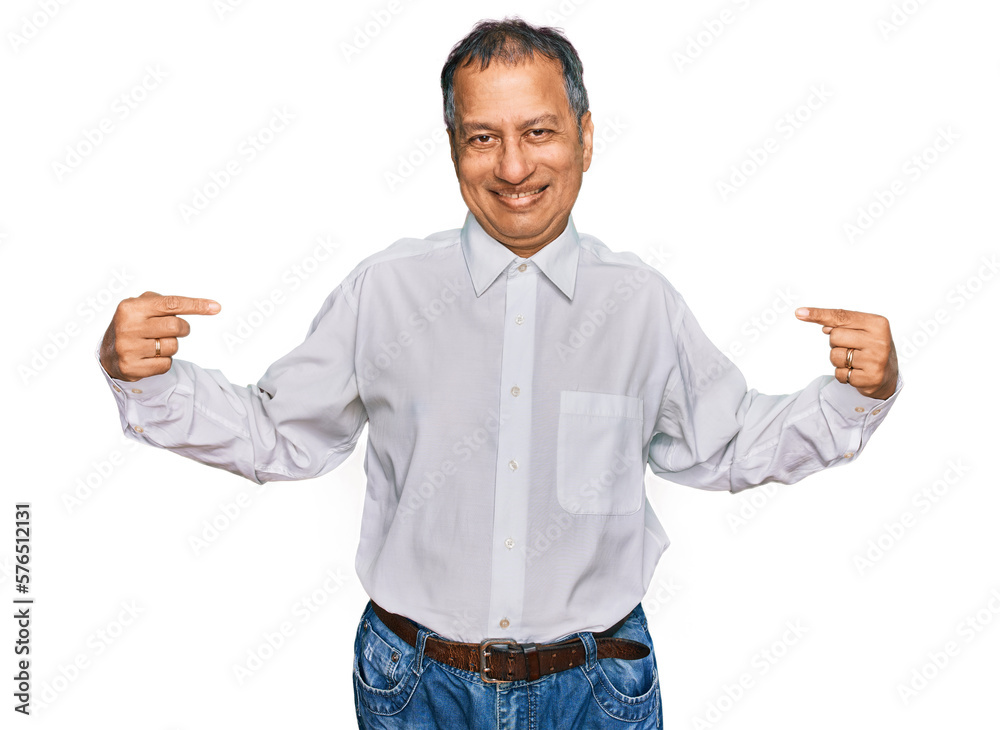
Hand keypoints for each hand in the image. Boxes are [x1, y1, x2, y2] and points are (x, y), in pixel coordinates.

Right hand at [99, 292, 220, 381]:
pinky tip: (151, 357)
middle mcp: (128, 327)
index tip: (216, 307)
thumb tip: (203, 305)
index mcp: (131, 308)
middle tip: (175, 330)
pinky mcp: (132, 367)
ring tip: (155, 344)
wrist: (107, 353)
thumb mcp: (140, 307)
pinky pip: (166, 365)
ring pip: (173, 346)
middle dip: (182, 328)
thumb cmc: (132, 325)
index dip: (196, 305)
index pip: (171, 304)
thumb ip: (163, 301)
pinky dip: (164, 361)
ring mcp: (128, 349)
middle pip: (176, 326)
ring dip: (171, 346)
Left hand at [795, 307, 897, 399]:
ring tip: (854, 361)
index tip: (799, 313)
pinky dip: (842, 374)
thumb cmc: (870, 347)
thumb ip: (842, 324)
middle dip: (836, 343)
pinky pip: (839, 374)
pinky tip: (856, 372)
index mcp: (877, 323)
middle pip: (834, 336)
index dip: (818, 314)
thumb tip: (824, 325)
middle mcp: (879, 340)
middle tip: (852, 348)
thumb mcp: (862, 330)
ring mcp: (875, 360)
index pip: (841, 316)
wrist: (888, 375)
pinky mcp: (870, 378)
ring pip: (834, 356)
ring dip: (838, 360)